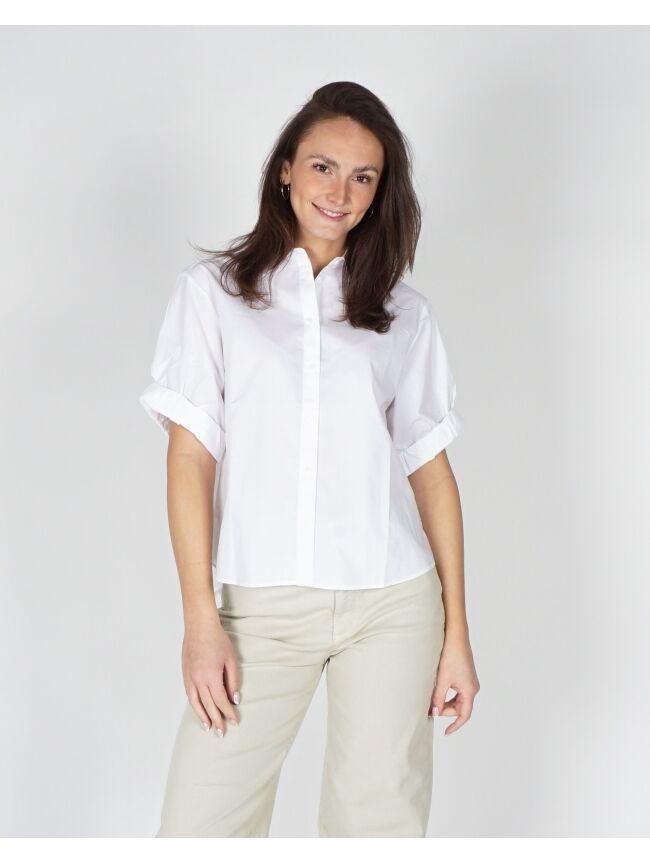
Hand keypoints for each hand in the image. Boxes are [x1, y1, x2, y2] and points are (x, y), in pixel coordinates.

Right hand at [182, 619, 240, 736]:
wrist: (199, 627)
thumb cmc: (218, 640)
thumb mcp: (231, 659)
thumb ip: (233, 680)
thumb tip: (235, 699)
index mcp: (211, 676)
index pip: (220, 701)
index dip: (228, 712)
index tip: (234, 721)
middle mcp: (198, 680)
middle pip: (208, 705)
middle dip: (216, 720)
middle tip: (222, 733)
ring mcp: (189, 678)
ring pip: (195, 703)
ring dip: (202, 716)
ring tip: (208, 728)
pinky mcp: (185, 674)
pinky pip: (189, 694)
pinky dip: (194, 705)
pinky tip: (198, 710)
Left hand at [428, 632, 479, 734]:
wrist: (456, 636)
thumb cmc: (451, 656)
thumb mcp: (442, 679)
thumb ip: (438, 698)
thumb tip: (434, 713)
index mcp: (470, 691)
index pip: (464, 715)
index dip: (455, 725)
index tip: (445, 732)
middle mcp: (473, 687)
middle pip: (460, 707)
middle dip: (445, 710)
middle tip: (429, 708)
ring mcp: (470, 681)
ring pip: (458, 699)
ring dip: (446, 702)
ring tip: (432, 699)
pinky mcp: (466, 676)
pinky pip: (458, 691)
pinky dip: (448, 694)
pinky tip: (437, 690)